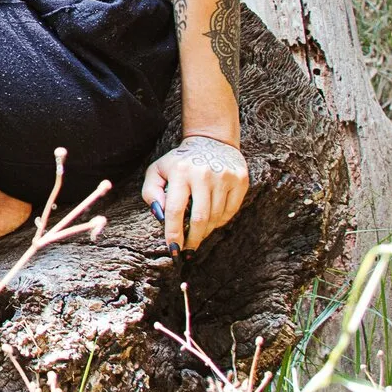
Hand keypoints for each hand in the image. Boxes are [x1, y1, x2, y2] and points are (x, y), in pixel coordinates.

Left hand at [141, 134, 248, 252]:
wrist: (211, 140)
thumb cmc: (180, 162)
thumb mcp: (158, 171)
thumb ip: (151, 193)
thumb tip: (160, 216)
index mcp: (180, 172)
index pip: (175, 210)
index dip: (174, 233)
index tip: (174, 250)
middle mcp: (203, 174)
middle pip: (199, 218)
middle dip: (193, 239)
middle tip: (188, 250)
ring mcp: (224, 177)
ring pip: (216, 218)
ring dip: (206, 231)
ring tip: (198, 232)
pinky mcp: (240, 180)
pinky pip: (230, 212)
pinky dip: (220, 221)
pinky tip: (212, 220)